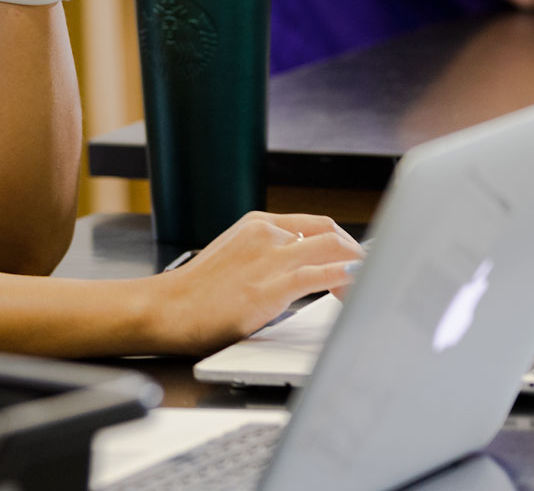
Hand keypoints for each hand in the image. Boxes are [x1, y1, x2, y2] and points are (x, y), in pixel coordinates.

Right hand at [148, 211, 363, 354]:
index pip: (317, 224)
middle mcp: (265, 234)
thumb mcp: (235, 258)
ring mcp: (267, 258)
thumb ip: (269, 257)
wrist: (166, 309)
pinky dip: (346, 280)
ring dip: (358, 270)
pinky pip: (320, 275)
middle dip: (357, 255)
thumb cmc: (197, 294)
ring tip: (363, 292)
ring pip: (333, 249)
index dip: (344, 243)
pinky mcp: (267, 287)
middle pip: (331, 233)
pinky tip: (354, 291)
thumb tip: (308, 272)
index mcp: (256, 224)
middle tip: (368, 280)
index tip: (356, 262)